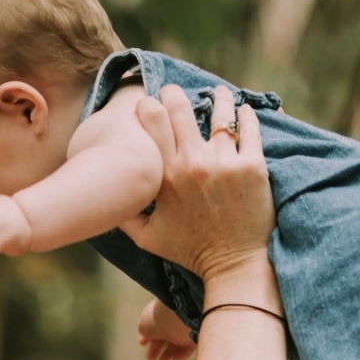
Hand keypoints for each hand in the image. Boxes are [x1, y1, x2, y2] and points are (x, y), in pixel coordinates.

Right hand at [119, 84, 274, 283]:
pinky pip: (249, 128)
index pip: (152, 120)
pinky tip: (243, 110)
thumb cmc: (190, 252)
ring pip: (219, 113)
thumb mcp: (147, 238)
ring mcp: (224, 163)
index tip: (151, 104)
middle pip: (180, 108)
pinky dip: (246, 115)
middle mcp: (193, 163)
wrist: (233, 267)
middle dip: (174, 94)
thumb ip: (125, 215)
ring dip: (217, 98)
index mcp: (166, 176)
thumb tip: (107, 197)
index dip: (149, 105)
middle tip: (175, 93)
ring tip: (217, 93)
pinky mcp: (253, 167)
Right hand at [137, 297, 195, 359]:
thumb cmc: (159, 318)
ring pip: (177, 342)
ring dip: (169, 353)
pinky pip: (189, 346)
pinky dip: (181, 353)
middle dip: (157, 347)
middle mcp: (174, 317)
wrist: (179, 317)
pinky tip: (174, 358)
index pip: (154, 323)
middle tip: (150, 357)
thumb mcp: (144, 324)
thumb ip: (144, 330)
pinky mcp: (196, 333)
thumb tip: (145, 333)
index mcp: (162, 310)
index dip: (147, 335)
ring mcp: (185, 325)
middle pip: (165, 334)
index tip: (142, 343)